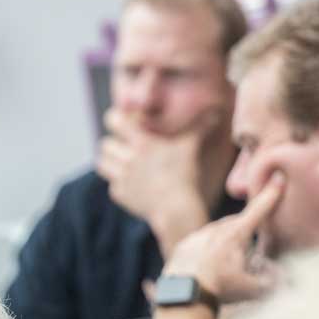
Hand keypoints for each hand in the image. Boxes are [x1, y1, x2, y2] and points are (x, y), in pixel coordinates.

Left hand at [97, 107, 213, 248]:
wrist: (176, 208)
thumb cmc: (185, 174)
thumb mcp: (192, 146)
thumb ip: (201, 126)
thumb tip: (217, 110)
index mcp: (141, 142)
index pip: (115, 120)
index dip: (116, 118)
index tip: (123, 121)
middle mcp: (127, 158)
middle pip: (104, 144)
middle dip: (113, 143)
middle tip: (123, 145)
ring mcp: (121, 178)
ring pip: (102, 163)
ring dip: (110, 162)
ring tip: (123, 163)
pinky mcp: (121, 196)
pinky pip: (112, 187)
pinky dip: (119, 185)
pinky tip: (133, 185)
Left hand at [161, 174, 285, 305]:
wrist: (183, 298)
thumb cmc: (219, 291)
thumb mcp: (253, 290)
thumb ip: (273, 281)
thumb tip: (285, 278)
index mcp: (235, 235)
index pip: (258, 211)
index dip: (270, 195)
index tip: (278, 178)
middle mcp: (216, 230)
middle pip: (237, 224)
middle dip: (246, 233)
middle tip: (248, 253)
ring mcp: (197, 236)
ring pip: (218, 233)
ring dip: (226, 243)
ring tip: (226, 266)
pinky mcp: (184, 246)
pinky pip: (200, 243)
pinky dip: (207, 251)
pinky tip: (208, 267)